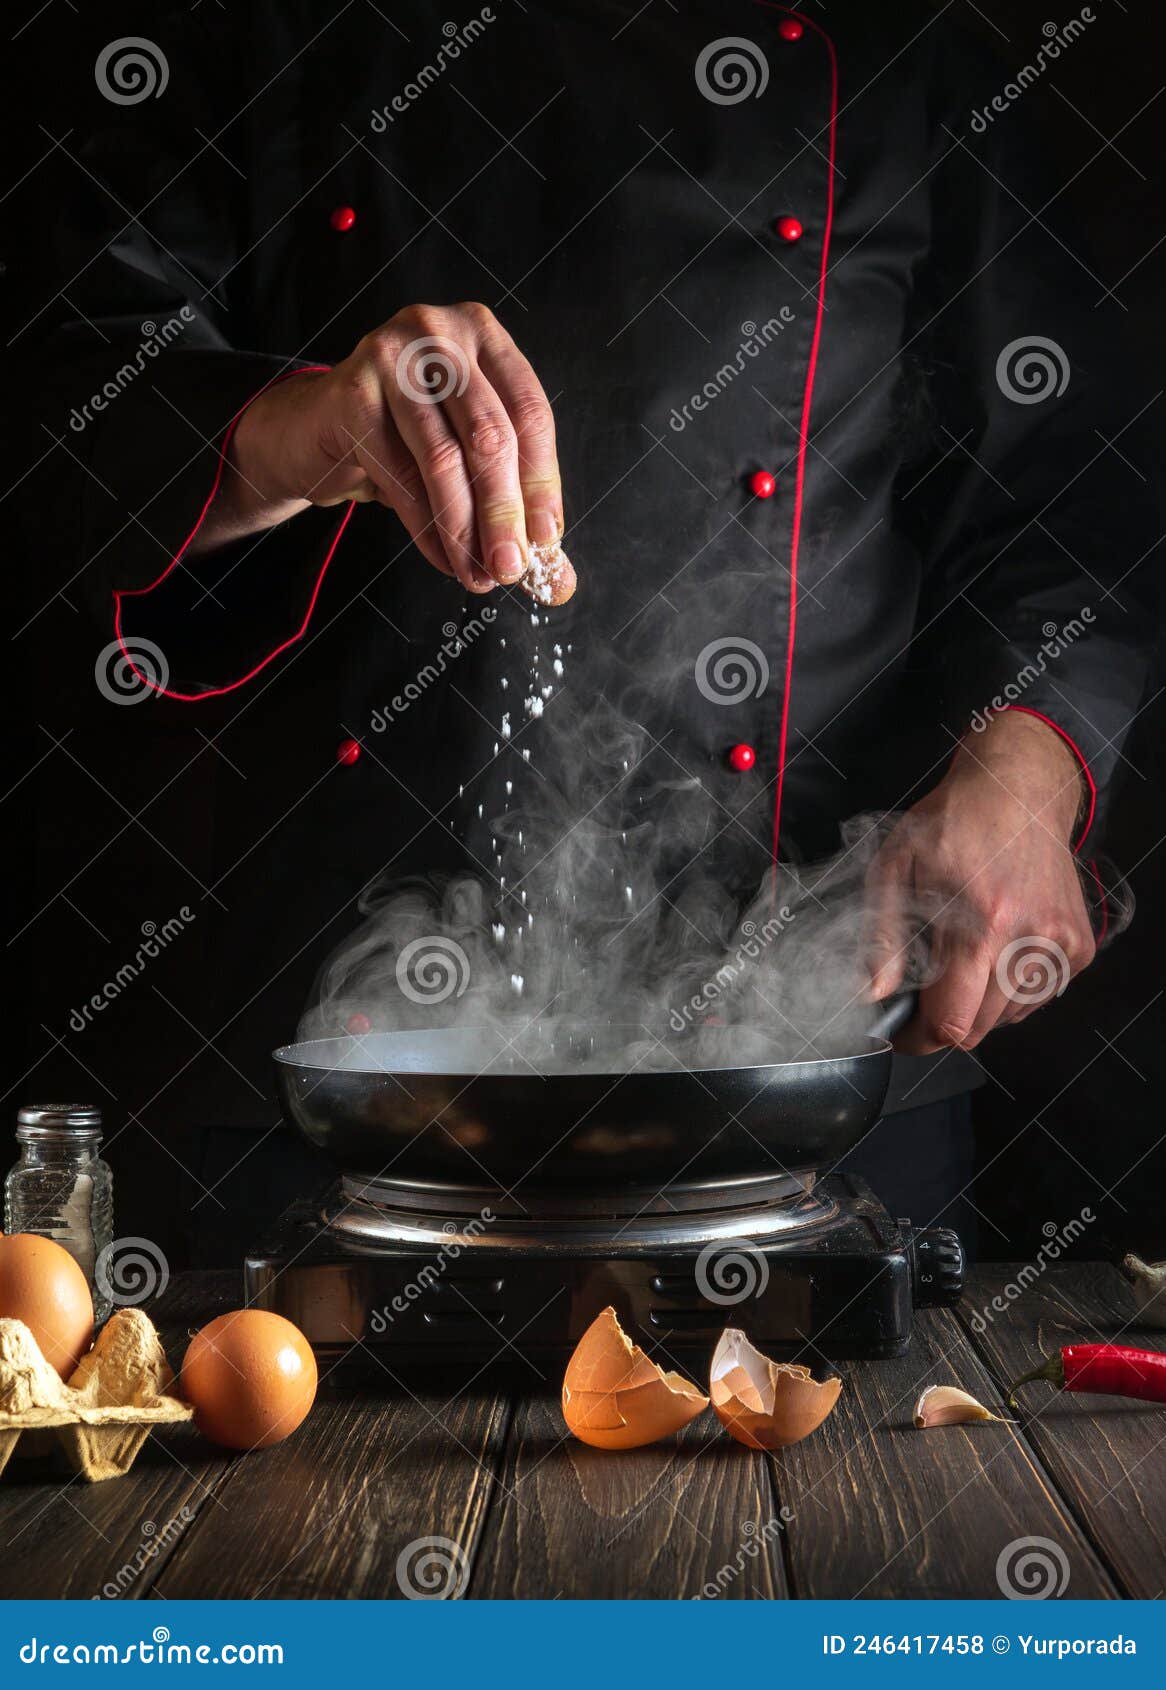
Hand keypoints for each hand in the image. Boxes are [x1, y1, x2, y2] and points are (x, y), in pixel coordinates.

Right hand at [196, 302, 575, 602]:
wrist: (311, 429)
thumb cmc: (401, 438)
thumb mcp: (465, 455)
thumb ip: (514, 502)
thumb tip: (558, 579)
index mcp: (482, 335)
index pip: (529, 413)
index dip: (542, 483)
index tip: (545, 540)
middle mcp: (439, 334)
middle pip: (491, 435)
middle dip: (504, 514)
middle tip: (510, 570)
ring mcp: (392, 356)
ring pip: (444, 459)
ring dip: (464, 530)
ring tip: (477, 575)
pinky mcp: (351, 393)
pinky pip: (400, 476)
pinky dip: (426, 529)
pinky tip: (442, 559)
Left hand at [865, 711, 1093, 1052]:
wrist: (1018, 789)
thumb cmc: (952, 823)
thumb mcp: (896, 866)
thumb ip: (882, 934)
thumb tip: (874, 993)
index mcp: (981, 924)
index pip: (953, 1020)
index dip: (921, 1039)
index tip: (903, 1035)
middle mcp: (1028, 939)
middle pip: (982, 1028)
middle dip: (946, 1025)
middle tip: (924, 1003)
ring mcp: (1060, 943)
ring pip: (1011, 1017)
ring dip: (980, 1007)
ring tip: (961, 965)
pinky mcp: (1079, 945)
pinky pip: (1041, 996)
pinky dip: (1013, 991)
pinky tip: (995, 955)